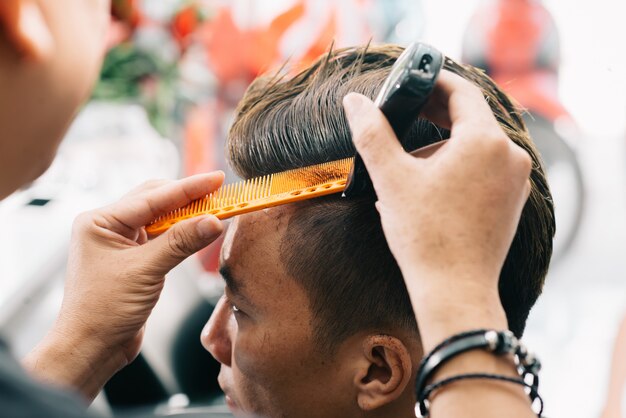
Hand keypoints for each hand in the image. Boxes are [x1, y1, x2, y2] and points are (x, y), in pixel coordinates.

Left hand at [23, 173, 224, 399]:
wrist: (91, 349)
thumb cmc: (102, 312)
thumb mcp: (145, 271)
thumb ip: (181, 243)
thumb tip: (213, 221)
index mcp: (100, 222)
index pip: (152, 197)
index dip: (188, 188)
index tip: (215, 178)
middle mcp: (108, 227)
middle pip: (156, 201)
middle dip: (188, 197)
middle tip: (220, 193)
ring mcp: (121, 243)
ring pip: (161, 218)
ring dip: (187, 216)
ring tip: (216, 210)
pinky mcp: (135, 259)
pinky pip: (163, 238)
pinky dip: (182, 234)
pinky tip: (199, 231)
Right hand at [342, 70, 531, 345]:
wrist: (455, 291)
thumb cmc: (425, 236)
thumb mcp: (391, 179)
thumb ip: (372, 133)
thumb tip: (354, 101)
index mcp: (485, 141)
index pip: (462, 92)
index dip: (433, 82)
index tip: (410, 82)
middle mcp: (510, 155)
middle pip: (472, 117)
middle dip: (437, 112)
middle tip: (405, 111)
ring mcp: (516, 181)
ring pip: (477, 145)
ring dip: (445, 143)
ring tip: (409, 161)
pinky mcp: (512, 203)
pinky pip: (485, 169)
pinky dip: (460, 166)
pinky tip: (430, 185)